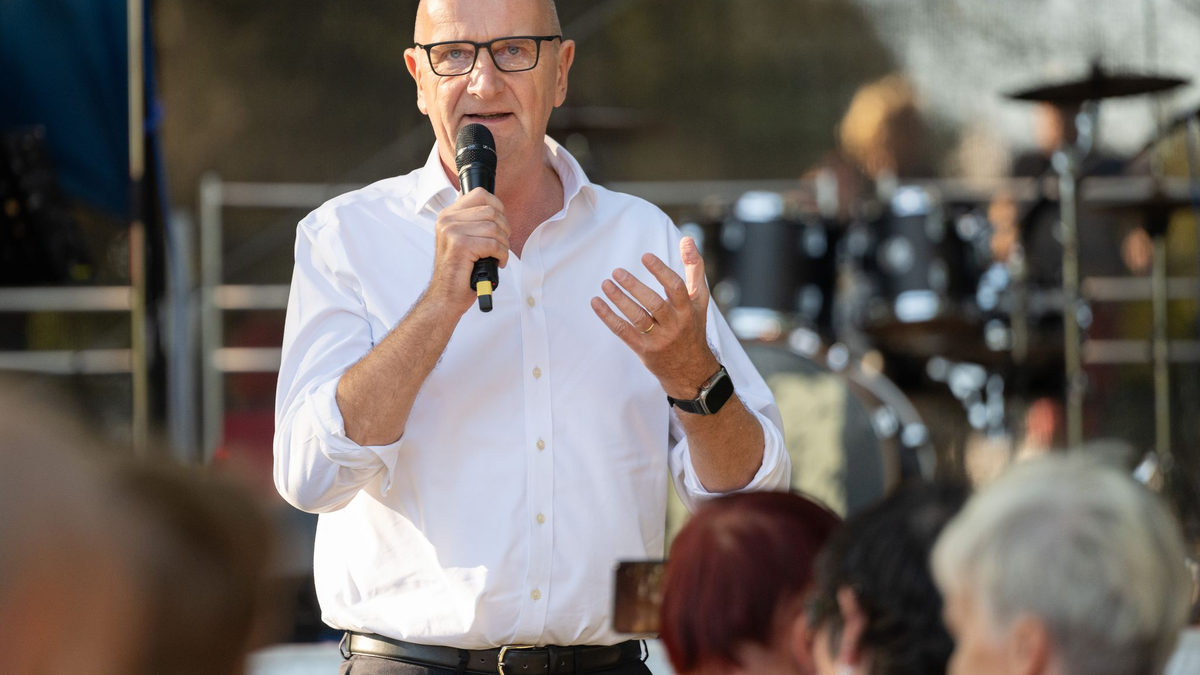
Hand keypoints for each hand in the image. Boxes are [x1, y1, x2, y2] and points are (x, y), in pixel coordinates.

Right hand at [427, 187, 510, 314]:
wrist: (446, 295)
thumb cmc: (460, 270)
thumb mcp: (465, 239)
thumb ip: (474, 222)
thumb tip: (496, 210)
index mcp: (448, 215)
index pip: (479, 194)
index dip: (497, 206)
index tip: (500, 224)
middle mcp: (447, 220)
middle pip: (491, 211)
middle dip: (504, 230)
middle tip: (501, 245)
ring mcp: (451, 231)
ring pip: (494, 228)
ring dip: (503, 245)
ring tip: (498, 255)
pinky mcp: (460, 245)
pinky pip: (493, 244)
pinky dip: (501, 255)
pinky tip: (497, 262)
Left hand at [591, 237, 719, 398]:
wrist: (691, 370)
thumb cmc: (692, 326)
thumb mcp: (699, 299)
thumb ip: (694, 268)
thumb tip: (687, 239)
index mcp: (688, 310)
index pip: (675, 288)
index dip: (660, 271)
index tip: (644, 257)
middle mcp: (675, 324)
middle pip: (654, 303)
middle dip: (634, 287)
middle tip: (616, 271)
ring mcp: (659, 339)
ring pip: (637, 318)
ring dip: (619, 301)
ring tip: (605, 284)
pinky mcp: (644, 350)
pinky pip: (624, 332)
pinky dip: (609, 317)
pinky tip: (596, 303)